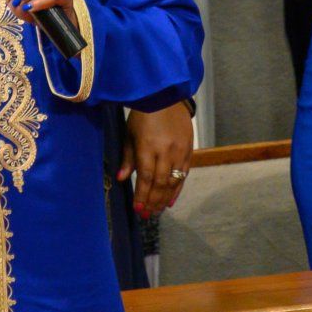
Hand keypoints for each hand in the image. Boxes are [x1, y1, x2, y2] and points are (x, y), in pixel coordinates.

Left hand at [121, 102, 193, 217]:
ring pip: (174, 181)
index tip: (138, 209)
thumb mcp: (130, 134)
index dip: (142, 196)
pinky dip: (177, 189)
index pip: (146, 178)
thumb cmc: (143, 115)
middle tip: (147, 215)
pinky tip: (171, 200)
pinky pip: (184, 174)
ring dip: (164, 199)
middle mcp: (166, 151)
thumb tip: (122, 179)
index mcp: (149, 147)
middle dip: (153, 201)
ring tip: (157, 211)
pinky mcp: (189, 150)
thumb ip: (128, 158)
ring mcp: (180, 151)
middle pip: (160, 183)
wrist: (166, 96)